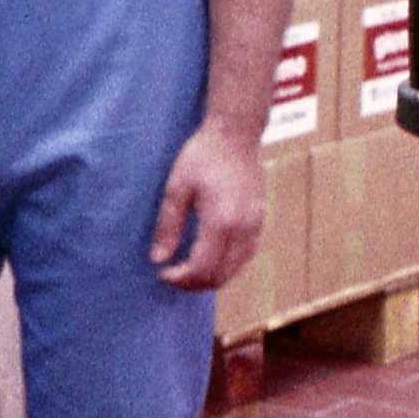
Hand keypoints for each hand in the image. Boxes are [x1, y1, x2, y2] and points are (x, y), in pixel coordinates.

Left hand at [148, 122, 265, 289]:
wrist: (237, 134)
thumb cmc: (203, 155)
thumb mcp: (176, 188)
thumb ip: (167, 226)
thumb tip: (158, 258)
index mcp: (221, 221)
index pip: (201, 268)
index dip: (180, 279)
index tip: (163, 272)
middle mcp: (243, 229)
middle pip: (219, 276)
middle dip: (194, 283)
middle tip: (173, 275)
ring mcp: (255, 226)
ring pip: (234, 270)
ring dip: (210, 276)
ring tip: (188, 269)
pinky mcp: (260, 221)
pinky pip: (245, 256)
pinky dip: (226, 265)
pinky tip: (210, 257)